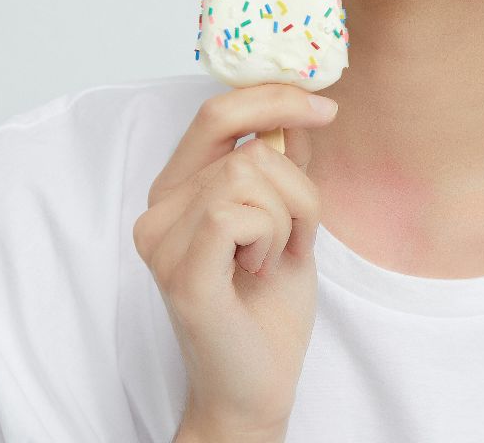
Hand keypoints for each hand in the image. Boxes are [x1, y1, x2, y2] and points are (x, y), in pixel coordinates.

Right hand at [133, 82, 338, 441]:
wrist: (258, 385)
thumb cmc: (269, 307)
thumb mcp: (288, 216)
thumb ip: (284, 161)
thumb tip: (298, 103)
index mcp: (177, 191)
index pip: (216, 113)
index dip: (273, 98)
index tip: (325, 106)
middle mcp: (158, 211)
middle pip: (244, 148)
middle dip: (295, 187)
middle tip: (297, 235)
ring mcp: (162, 243)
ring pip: (249, 176)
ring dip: (288, 219)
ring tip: (272, 261)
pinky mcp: (180, 273)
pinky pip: (238, 214)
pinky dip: (272, 239)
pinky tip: (260, 272)